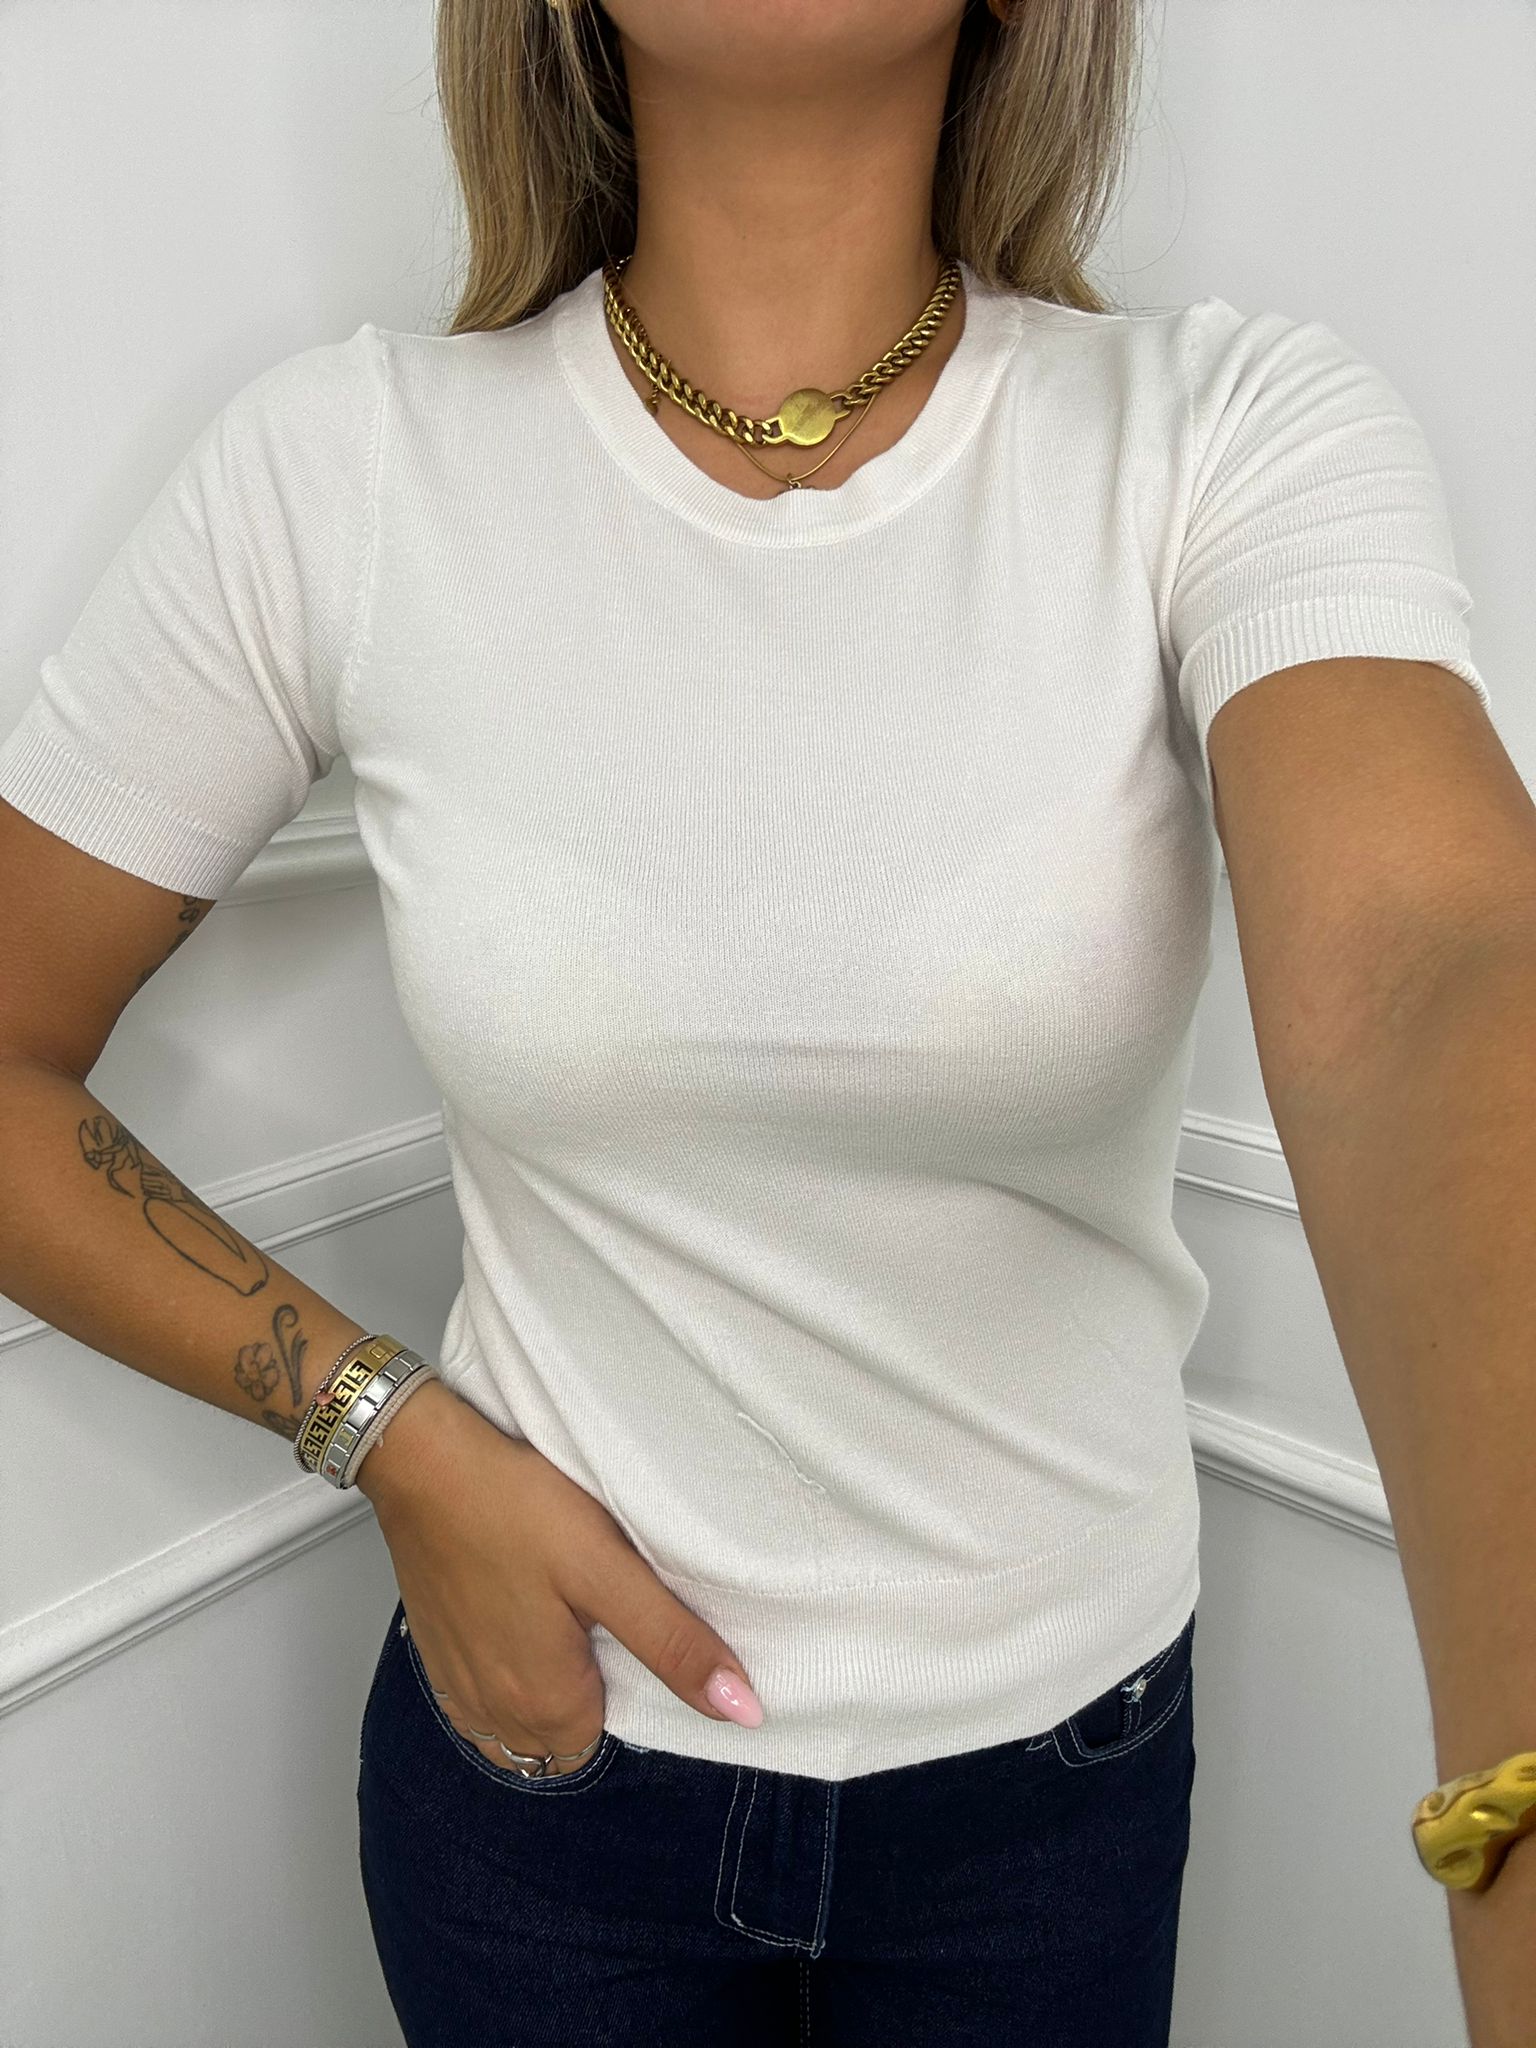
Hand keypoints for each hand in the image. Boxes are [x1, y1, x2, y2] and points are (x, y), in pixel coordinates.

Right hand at [355, 1377, 762, 1774]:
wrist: (424, 1462)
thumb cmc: (513, 1506)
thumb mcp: (609, 1571)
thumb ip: (673, 1645)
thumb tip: (740, 1710)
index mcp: (546, 1706)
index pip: (610, 1740)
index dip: (633, 1694)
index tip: (637, 1637)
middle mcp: (495, 1714)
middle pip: (565, 1739)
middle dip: (591, 1696)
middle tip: (603, 1619)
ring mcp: (459, 1688)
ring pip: (521, 1724)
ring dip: (547, 1691)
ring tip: (566, 1620)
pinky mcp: (437, 1655)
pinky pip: (485, 1698)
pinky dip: (509, 1674)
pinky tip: (523, 1619)